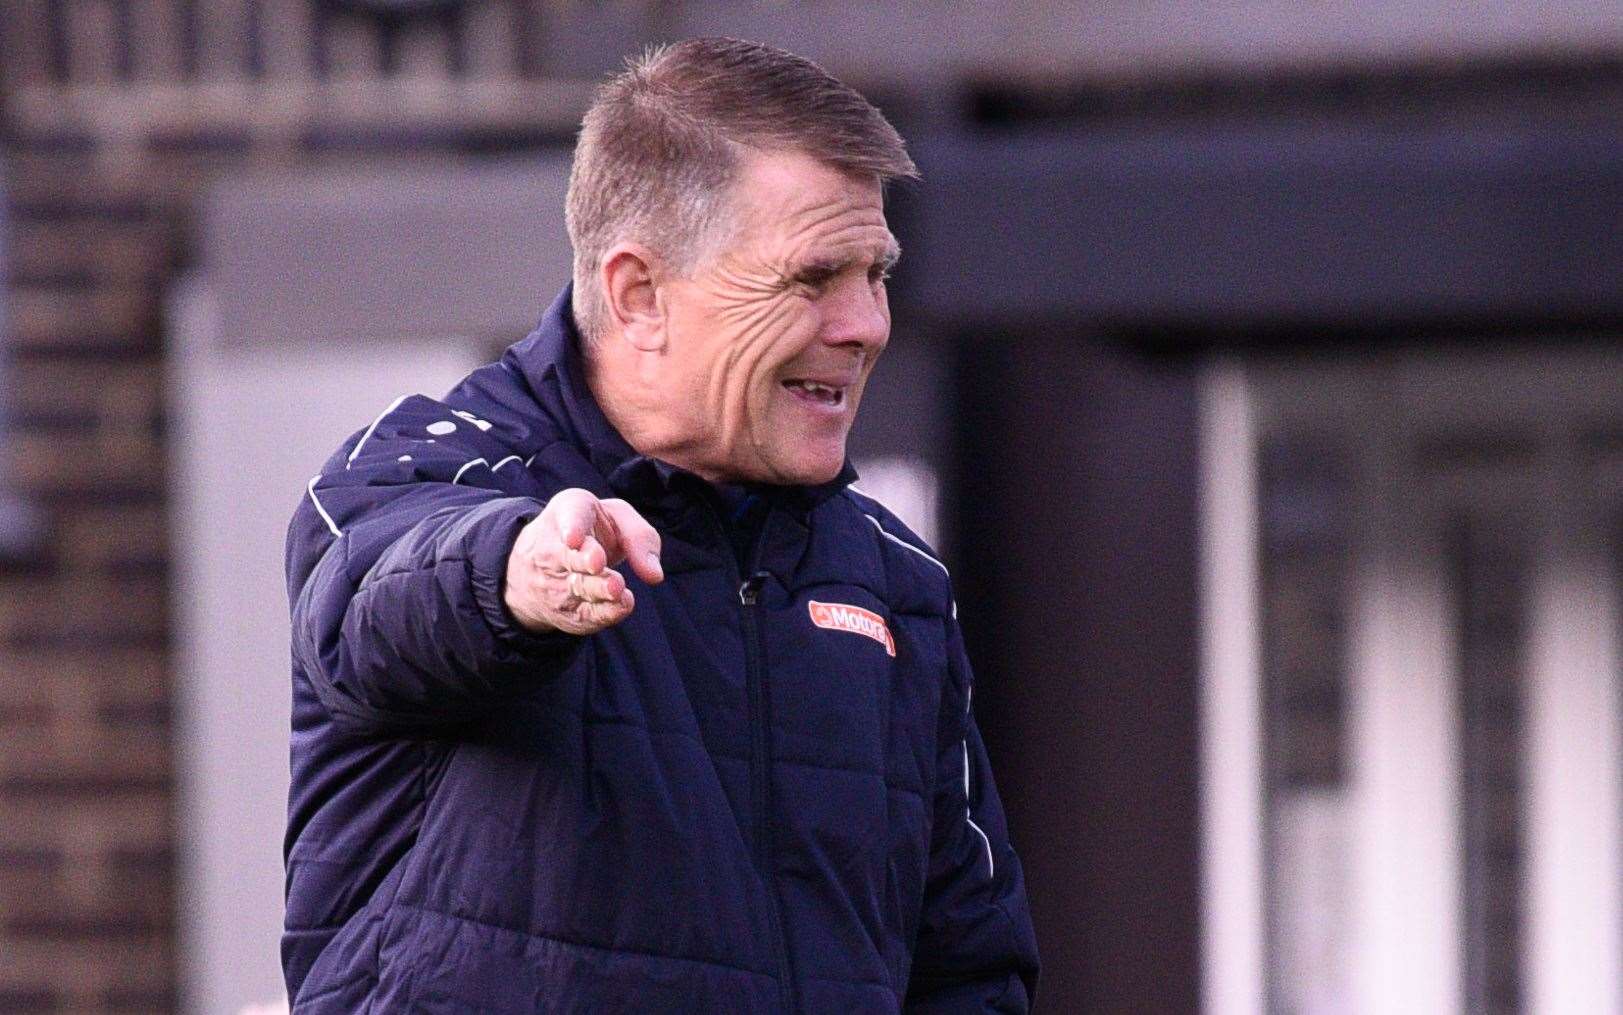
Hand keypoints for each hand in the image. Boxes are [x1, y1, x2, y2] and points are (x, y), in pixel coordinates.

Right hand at [504, 488, 663, 634]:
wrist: (544, 565)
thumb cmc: (591, 532)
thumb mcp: (616, 518)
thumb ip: (639, 537)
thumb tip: (654, 575)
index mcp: (568, 511)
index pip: (569, 515)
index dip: (572, 527)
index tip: (573, 539)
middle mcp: (553, 547)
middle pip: (569, 556)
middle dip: (583, 559)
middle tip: (597, 563)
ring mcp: (554, 582)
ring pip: (577, 588)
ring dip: (596, 589)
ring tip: (616, 588)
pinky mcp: (565, 611)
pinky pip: (584, 615)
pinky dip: (605, 612)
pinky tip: (622, 605)